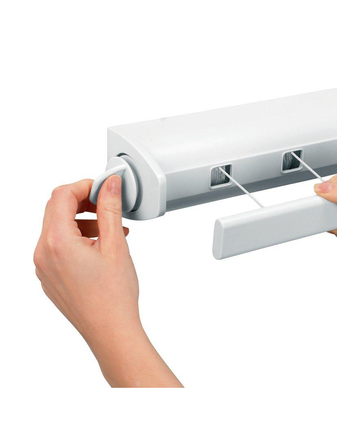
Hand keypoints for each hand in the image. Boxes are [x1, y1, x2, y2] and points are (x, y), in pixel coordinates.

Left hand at [34, 176, 182, 386]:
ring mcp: (42, 267)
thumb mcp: (116, 245)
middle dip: (83, 202)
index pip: (61, 196)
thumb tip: (110, 184)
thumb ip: (110, 209)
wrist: (110, 331)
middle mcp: (42, 253)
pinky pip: (57, 246)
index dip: (85, 185)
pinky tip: (99, 248)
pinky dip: (76, 238)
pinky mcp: (49, 276)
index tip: (104, 188)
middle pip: (56, 210)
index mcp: (57, 242)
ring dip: (82, 220)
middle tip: (108, 206)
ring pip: (57, 228)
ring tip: (109, 230)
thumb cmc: (114, 295)